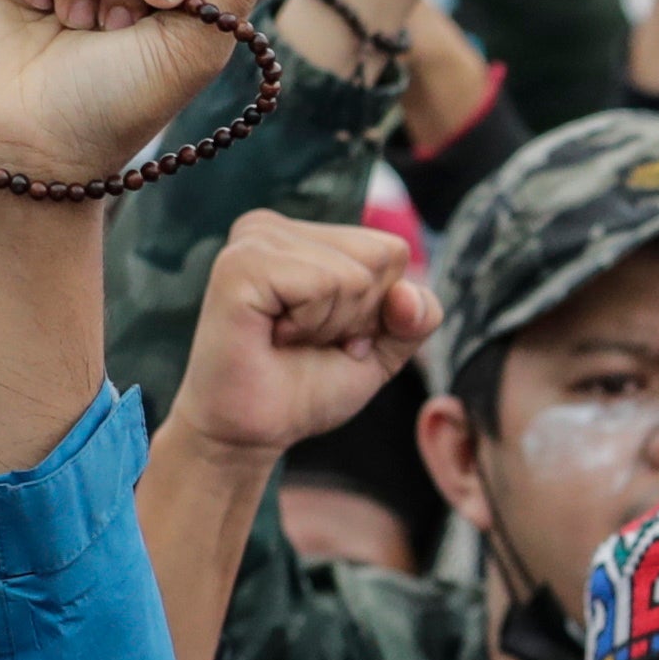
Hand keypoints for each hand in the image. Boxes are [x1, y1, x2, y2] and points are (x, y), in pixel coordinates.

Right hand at [170, 212, 439, 455]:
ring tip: (285, 339)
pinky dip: (309, 325)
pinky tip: (272, 335)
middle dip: (358, 316)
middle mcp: (275, 227)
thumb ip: (417, 316)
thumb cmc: (304, 388)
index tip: (330, 336)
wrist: (249, 432)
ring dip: (330, 325)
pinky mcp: (241, 263)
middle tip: (306, 340)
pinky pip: (322, 284)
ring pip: (354, 275)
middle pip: (381, 256)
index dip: (377, 309)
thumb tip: (407, 294)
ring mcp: (255, 239)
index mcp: (304, 235)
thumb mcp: (382, 350)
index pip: (392, 252)